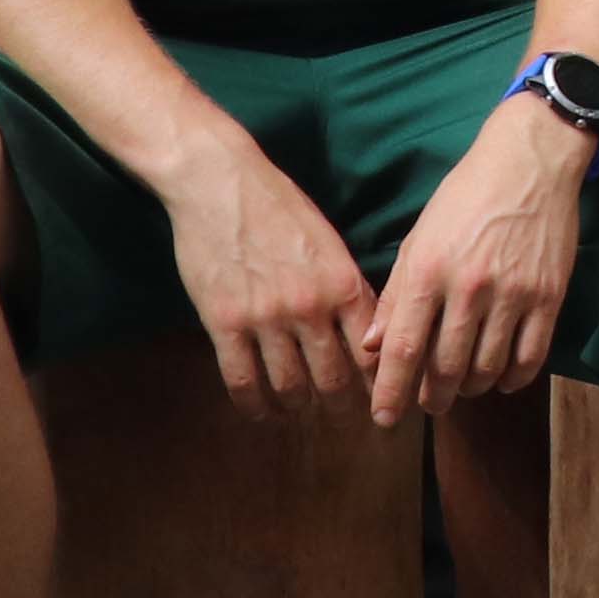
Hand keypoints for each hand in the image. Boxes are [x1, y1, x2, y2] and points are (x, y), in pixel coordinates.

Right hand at [162, 131, 380, 414]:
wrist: (219, 180)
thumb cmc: (278, 204)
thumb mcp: (327, 241)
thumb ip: (346, 287)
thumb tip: (367, 334)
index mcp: (342, 283)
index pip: (372, 351)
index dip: (378, 384)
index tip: (379, 400)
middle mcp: (309, 306)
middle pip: (333, 380)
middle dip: (340, 407)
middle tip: (340, 417)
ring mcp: (266, 317)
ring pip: (290, 387)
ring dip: (297, 405)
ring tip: (298, 408)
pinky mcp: (225, 322)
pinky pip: (243, 381)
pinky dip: (255, 405)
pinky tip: (261, 411)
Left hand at [364, 95, 593, 424]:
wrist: (529, 161)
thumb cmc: (466, 195)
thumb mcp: (420, 235)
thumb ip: (398, 292)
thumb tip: (373, 345)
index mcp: (429, 269)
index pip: (402, 348)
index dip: (391, 391)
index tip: (384, 419)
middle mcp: (469, 287)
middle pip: (445, 368)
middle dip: (431, 398)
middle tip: (427, 404)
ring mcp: (513, 294)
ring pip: (486, 369)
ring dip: (469, 389)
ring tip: (460, 387)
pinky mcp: (549, 297)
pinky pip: (529, 359)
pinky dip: (511, 379)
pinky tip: (499, 378)